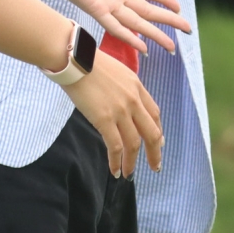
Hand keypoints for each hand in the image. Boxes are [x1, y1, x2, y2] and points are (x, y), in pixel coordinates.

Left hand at [38, 0, 192, 53]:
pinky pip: (116, 26)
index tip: (179, 8)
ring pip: (137, 22)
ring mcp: (107, 3)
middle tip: (187, 30)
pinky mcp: (95, 9)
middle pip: (148, 10)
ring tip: (171, 45)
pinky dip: (129, 37)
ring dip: (155, 33)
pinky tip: (143, 47)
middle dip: (168, 21)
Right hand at [63, 50, 163, 176]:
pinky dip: (117, 162)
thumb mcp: (117, 71)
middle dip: (155, 152)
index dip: (158, 131)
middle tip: (155, 166)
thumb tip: (122, 102)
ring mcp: (120, 110)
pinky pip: (115, 146)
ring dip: (133, 162)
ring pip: (134, 143)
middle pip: (152, 132)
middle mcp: (133, 100)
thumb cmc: (89, 63)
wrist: (74, 59)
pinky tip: (115, 171)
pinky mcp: (104, 119)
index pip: (154, 113)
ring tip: (130, 174)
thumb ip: (124, 88)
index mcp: (137, 86)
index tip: (159, 143)